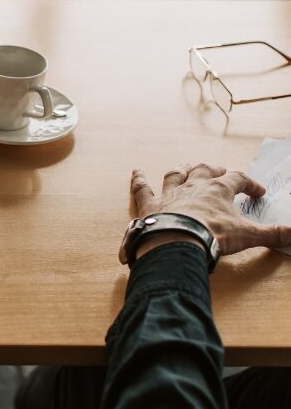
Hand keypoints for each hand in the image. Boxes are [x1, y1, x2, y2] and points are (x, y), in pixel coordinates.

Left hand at [130, 163, 290, 257]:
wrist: (177, 242)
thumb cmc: (213, 236)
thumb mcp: (248, 236)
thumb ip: (272, 234)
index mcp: (219, 189)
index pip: (239, 179)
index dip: (250, 184)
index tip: (258, 192)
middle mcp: (193, 186)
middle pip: (206, 170)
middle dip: (215, 170)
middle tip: (221, 171)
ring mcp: (170, 194)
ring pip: (176, 174)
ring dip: (182, 170)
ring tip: (187, 166)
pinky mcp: (150, 205)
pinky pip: (142, 188)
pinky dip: (139, 180)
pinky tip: (136, 171)